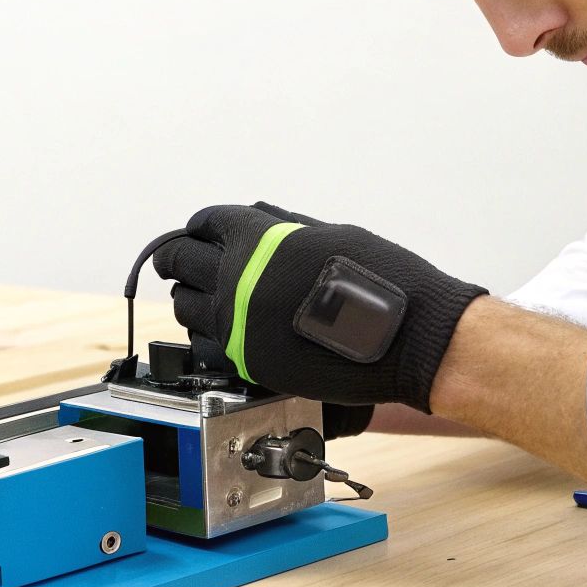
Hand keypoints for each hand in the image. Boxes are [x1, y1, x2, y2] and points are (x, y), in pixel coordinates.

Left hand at [150, 201, 486, 411]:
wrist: (409, 335)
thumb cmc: (383, 278)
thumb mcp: (329, 233)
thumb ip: (282, 230)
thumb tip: (258, 223)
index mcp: (256, 239)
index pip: (203, 225)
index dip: (200, 228)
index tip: (199, 233)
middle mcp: (237, 280)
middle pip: (179, 262)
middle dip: (177, 259)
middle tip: (179, 261)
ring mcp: (239, 325)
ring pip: (187, 308)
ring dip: (192, 298)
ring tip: (205, 298)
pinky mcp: (250, 363)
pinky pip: (210, 345)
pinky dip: (211, 335)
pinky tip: (226, 331)